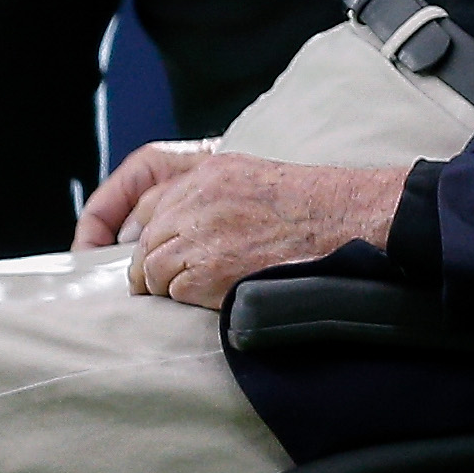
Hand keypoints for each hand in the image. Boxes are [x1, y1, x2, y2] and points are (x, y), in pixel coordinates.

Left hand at [73, 146, 405, 308]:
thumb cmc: (315, 206)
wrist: (350, 221)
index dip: (131, 229)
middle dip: (150, 265)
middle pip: (145, 239)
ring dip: (166, 286)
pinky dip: (184, 299)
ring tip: (195, 292)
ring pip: (151, 268)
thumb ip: (213, 195)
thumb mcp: (254, 179)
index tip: (123, 250)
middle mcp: (196, 199)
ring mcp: (200, 233)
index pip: (145, 199)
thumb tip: (178, 227)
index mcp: (207, 173)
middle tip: (165, 285)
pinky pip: (172, 291)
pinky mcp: (209, 269)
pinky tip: (210, 298)